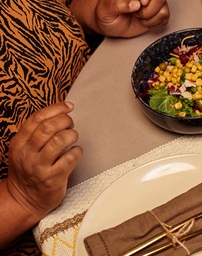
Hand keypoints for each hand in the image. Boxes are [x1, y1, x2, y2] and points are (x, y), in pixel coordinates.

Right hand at [6, 102, 81, 220]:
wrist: (24, 199)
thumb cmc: (30, 169)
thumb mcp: (24, 149)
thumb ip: (37, 132)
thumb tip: (62, 110)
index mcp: (19, 143)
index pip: (36, 118)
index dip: (56, 108)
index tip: (68, 106)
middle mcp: (27, 154)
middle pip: (48, 127)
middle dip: (65, 121)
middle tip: (70, 124)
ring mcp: (39, 167)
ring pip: (59, 141)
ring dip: (71, 134)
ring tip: (73, 137)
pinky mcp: (53, 178)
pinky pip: (70, 158)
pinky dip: (77, 151)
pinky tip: (76, 152)